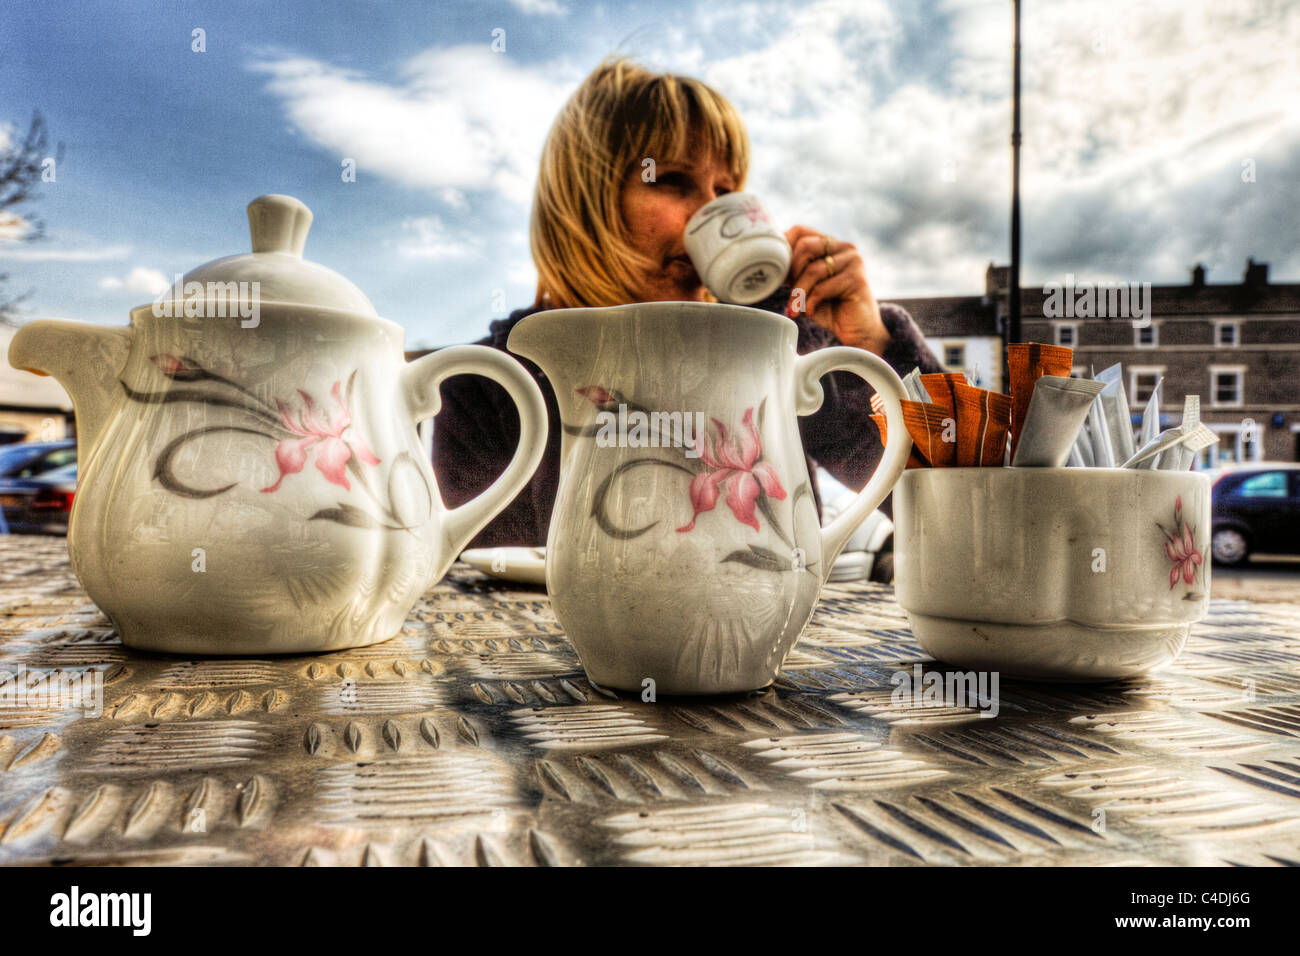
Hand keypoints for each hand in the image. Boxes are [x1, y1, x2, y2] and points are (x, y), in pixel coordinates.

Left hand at [784, 225, 889, 354]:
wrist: (856, 331)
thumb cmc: (829, 308)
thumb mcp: (805, 285)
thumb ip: (794, 271)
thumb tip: (771, 262)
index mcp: (829, 244)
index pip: (800, 231)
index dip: (783, 250)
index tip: (777, 273)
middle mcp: (843, 247)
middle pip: (805, 246)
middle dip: (792, 272)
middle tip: (790, 293)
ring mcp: (853, 261)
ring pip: (813, 269)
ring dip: (799, 292)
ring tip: (796, 307)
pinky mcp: (857, 279)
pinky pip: (823, 288)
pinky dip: (811, 302)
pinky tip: (810, 311)